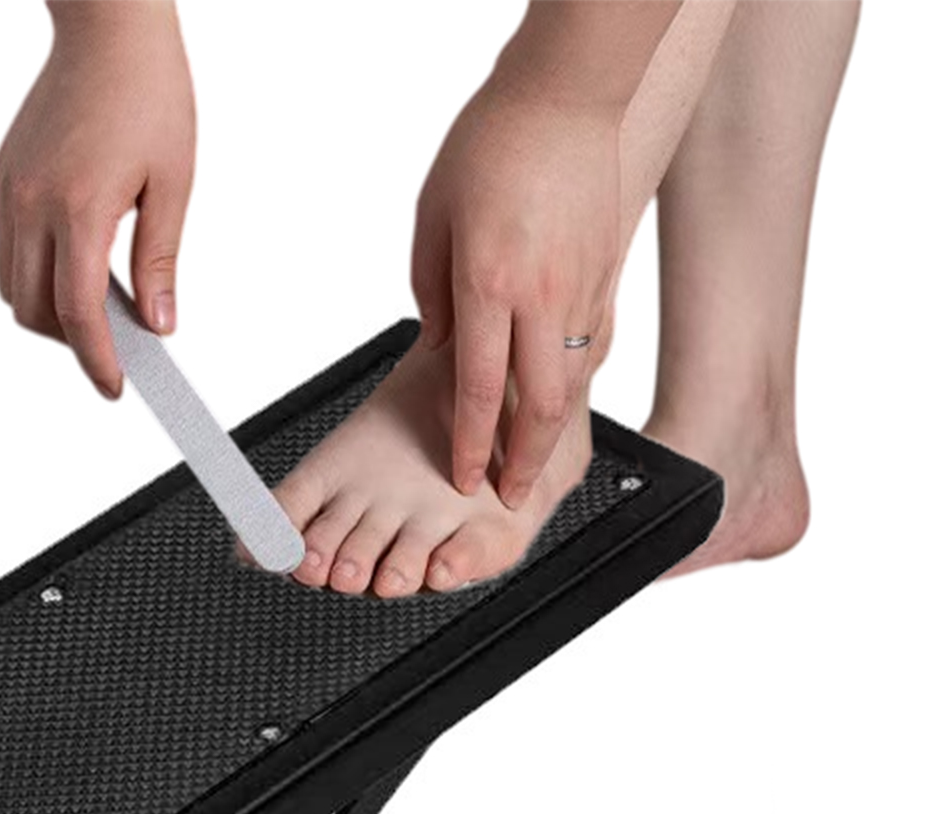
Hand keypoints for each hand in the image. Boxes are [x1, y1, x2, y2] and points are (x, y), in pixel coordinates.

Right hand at [0, 2, 195, 396]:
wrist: (108, 25)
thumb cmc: (148, 92)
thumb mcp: (172, 182)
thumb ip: (160, 261)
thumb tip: (159, 325)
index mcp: (79, 206)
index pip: (77, 312)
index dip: (96, 360)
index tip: (115, 386)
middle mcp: (32, 203)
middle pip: (35, 312)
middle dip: (71, 342)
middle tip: (115, 346)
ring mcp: (10, 191)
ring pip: (12, 288)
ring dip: (48, 312)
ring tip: (95, 305)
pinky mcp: (2, 178)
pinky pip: (8, 250)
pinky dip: (36, 275)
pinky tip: (74, 263)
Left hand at [411, 81, 620, 507]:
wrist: (568, 91)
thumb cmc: (491, 145)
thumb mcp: (434, 220)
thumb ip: (433, 294)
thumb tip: (439, 350)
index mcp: (488, 282)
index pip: (476, 390)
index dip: (470, 446)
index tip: (464, 480)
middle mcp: (540, 295)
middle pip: (536, 406)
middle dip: (523, 462)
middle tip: (511, 496)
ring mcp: (582, 287)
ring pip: (571, 383)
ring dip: (553, 433)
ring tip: (536, 465)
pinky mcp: (606, 274)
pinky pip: (591, 346)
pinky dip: (576, 385)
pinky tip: (563, 405)